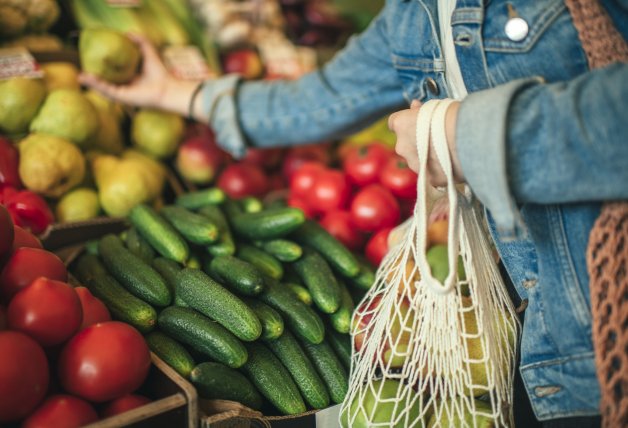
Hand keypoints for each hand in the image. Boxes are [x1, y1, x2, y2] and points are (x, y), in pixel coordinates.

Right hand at [79, 34, 205, 118]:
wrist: (166, 88)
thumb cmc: (160, 72)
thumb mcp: (148, 52)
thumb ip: (140, 41)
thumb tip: (128, 32)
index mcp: (129, 77)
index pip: (111, 72)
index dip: (100, 66)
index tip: (89, 58)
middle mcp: (124, 86)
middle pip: (104, 81)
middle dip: (92, 76)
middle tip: (80, 68)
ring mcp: (122, 93)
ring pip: (102, 87)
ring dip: (91, 82)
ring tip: (80, 75)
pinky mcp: (122, 98)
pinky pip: (106, 90)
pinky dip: (96, 85)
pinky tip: (87, 78)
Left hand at [388, 99, 464, 186]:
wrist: (470, 138)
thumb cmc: (454, 116)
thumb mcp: (434, 106)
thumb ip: (420, 111)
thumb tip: (415, 107)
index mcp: (401, 124)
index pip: (395, 123)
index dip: (406, 123)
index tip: (416, 121)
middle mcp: (402, 146)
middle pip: (406, 144)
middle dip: (418, 142)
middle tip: (438, 137)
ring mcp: (414, 165)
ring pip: (418, 161)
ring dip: (428, 157)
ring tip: (449, 151)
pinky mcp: (429, 179)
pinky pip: (432, 174)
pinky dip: (440, 170)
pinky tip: (454, 164)